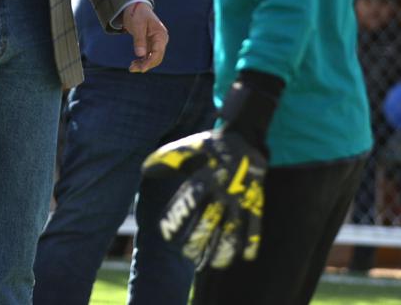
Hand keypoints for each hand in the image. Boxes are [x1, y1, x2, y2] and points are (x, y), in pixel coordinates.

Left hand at [120, 1, 167, 72]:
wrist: (135, 7)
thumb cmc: (137, 14)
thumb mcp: (137, 25)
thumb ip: (139, 40)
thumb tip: (140, 55)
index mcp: (160, 35)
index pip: (158, 52)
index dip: (150, 62)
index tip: (142, 69)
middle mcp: (161, 40)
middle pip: (156, 58)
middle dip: (146, 65)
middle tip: (132, 69)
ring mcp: (156, 43)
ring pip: (153, 58)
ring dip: (143, 64)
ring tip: (131, 67)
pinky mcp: (151, 44)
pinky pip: (148, 56)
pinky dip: (142, 61)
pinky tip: (134, 63)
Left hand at [142, 128, 266, 268]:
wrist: (244, 135)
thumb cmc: (209, 147)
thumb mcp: (186, 149)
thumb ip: (165, 160)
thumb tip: (144, 171)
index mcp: (204, 177)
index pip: (188, 201)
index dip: (177, 218)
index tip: (166, 235)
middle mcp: (222, 189)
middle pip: (210, 220)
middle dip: (199, 240)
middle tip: (188, 255)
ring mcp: (240, 196)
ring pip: (233, 226)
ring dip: (225, 247)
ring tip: (215, 264)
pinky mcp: (255, 198)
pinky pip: (256, 221)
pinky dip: (253, 240)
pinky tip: (247, 257)